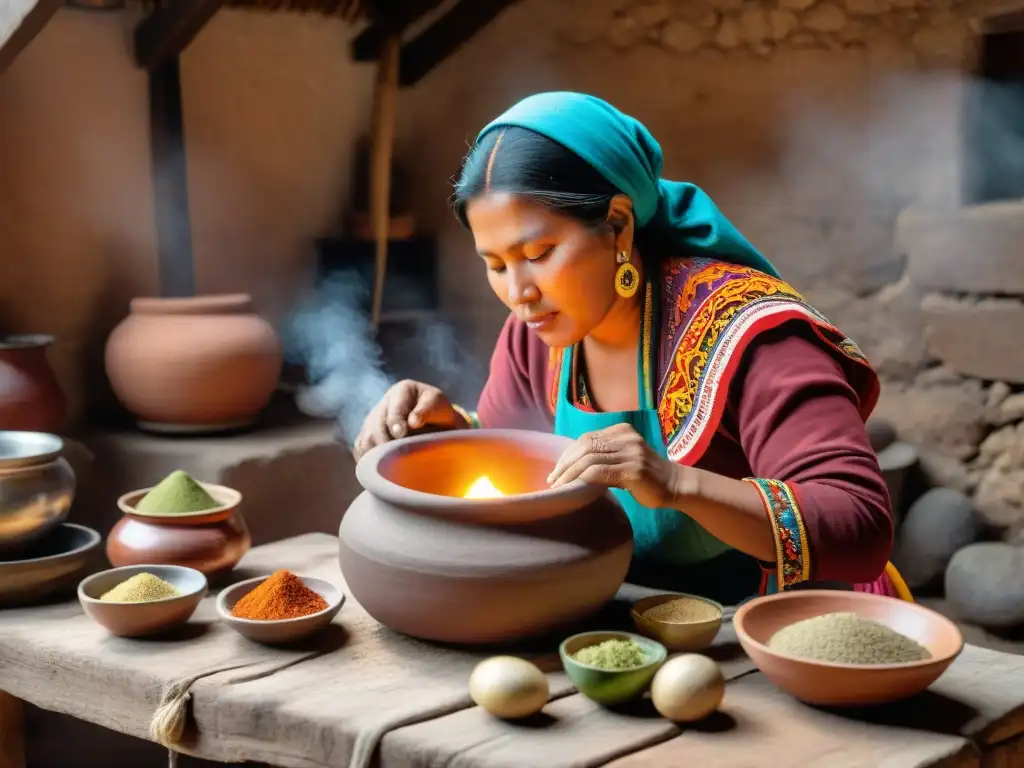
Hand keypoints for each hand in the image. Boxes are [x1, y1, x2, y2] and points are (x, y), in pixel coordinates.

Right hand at [352, 380, 465, 460]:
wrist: (435, 424)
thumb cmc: (439, 413)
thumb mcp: (439, 406)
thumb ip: (427, 411)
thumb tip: (413, 422)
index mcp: (402, 391)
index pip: (395, 407)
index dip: (395, 421)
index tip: (400, 434)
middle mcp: (384, 404)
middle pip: (376, 425)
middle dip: (384, 441)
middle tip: (394, 456)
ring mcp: (373, 420)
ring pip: (366, 438)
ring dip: (374, 453)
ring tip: (387, 466)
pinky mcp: (368, 435)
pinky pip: (360, 449)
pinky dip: (366, 459)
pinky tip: (377, 470)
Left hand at [547, 424, 683, 508]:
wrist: (676, 486)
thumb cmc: (647, 477)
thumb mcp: (625, 458)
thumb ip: (604, 455)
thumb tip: (572, 466)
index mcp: (622, 431)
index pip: (586, 438)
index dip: (568, 454)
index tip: (557, 469)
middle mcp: (626, 438)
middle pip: (585, 447)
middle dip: (565, 464)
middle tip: (552, 480)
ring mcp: (631, 453)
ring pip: (590, 459)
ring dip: (570, 474)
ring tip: (559, 486)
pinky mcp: (634, 470)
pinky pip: (600, 472)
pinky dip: (583, 479)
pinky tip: (574, 488)